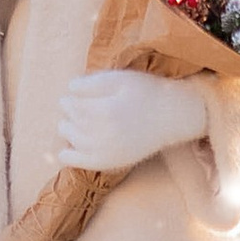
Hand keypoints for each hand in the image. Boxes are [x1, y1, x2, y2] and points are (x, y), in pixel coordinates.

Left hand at [55, 68, 210, 176]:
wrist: (171, 116)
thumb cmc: (147, 92)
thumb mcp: (121, 78)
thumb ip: (93, 82)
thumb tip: (70, 88)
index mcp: (105, 111)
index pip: (72, 106)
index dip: (69, 99)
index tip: (71, 95)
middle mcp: (103, 135)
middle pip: (69, 123)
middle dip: (68, 114)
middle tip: (75, 107)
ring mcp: (106, 151)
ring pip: (72, 140)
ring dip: (68, 130)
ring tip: (76, 122)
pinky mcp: (109, 162)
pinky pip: (78, 162)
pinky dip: (67, 155)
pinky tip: (67, 148)